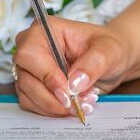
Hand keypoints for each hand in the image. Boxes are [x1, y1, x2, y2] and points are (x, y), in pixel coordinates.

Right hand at [13, 16, 133, 117]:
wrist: (112, 60)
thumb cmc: (109, 48)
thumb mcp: (109, 51)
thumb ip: (93, 64)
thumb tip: (73, 83)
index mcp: (46, 30)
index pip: (30, 54)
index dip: (47, 76)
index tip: (68, 93)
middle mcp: (32, 47)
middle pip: (26, 78)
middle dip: (53, 97)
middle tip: (79, 104)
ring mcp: (29, 68)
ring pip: (28, 95)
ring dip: (55, 106)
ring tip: (82, 103)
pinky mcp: (32, 85)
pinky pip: (32, 104)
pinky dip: (53, 110)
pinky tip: (74, 105)